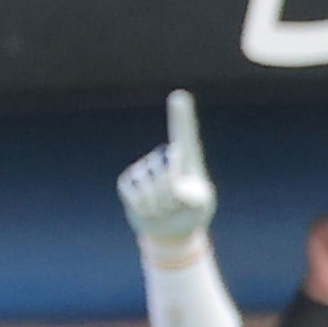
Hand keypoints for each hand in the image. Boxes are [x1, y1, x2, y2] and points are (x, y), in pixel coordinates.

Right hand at [117, 89, 218, 254]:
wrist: (169, 229)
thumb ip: (191, 197)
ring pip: (152, 192)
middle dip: (175, 202)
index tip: (180, 97)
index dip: (182, 118)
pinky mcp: (128, 181)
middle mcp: (163, 159)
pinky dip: (145, 210)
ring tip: (165, 209)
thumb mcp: (199, 207)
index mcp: (187, 162)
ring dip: (161, 209)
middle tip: (178, 207)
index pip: (184, 136)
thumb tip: (173, 185)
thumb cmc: (191, 214)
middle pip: (168, 179)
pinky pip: (135, 197)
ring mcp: (144, 168)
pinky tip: (149, 209)